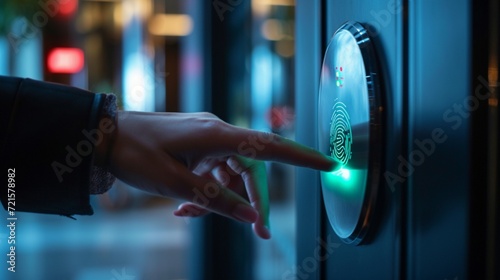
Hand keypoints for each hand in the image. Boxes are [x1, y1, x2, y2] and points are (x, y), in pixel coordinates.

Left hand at [97, 111, 337, 238]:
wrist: (103, 135)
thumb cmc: (135, 154)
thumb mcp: (175, 184)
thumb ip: (216, 201)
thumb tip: (251, 218)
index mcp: (217, 135)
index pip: (270, 146)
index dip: (302, 158)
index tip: (330, 165)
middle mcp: (217, 133)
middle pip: (251, 169)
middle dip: (253, 200)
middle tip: (258, 232)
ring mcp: (206, 138)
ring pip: (231, 172)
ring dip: (221, 198)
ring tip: (191, 214)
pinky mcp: (195, 144)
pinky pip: (213, 169)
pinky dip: (206, 189)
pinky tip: (186, 207)